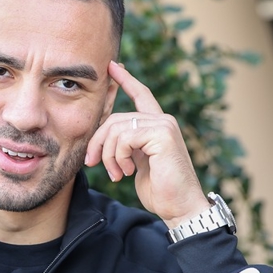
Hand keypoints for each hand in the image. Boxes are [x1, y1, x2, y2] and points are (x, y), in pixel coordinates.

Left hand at [85, 61, 210, 226]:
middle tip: (92, 163)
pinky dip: (118, 156)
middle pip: (115, 119)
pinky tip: (126, 172)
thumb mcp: (137, 164)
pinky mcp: (163, 134)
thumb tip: (105, 139)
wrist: (180, 207)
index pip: (141, 95)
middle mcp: (163, 121)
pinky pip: (124, 138)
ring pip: (116, 129)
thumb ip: (127, 147)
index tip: (113, 66)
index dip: (125, 80)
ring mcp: (164, 126)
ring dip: (108, 154)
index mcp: (157, 126)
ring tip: (115, 173)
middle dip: (98, 141)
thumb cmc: (160, 190)